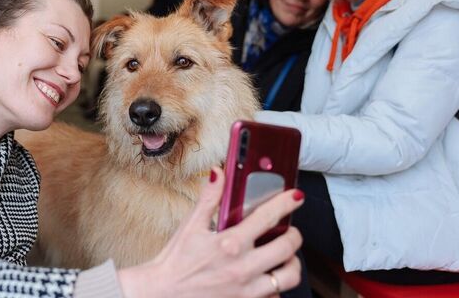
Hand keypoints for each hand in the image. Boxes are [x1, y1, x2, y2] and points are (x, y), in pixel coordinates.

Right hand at [117, 167, 303, 297]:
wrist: (161, 294)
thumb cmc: (175, 262)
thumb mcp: (190, 226)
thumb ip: (209, 198)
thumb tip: (218, 173)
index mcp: (230, 243)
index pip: (268, 217)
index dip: (286, 203)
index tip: (296, 197)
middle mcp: (242, 267)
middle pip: (287, 248)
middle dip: (294, 235)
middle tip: (291, 231)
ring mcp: (246, 289)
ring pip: (288, 277)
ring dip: (292, 265)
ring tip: (286, 258)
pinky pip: (273, 297)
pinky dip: (275, 288)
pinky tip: (267, 279)